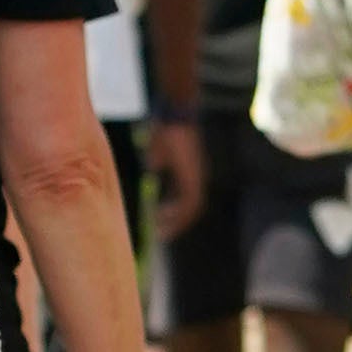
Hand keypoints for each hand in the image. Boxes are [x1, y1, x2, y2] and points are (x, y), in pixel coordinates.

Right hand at [140, 113, 206, 239]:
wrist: (175, 117)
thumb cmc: (167, 129)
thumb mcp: (160, 150)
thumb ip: (158, 160)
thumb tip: (154, 166)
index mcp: (190, 174)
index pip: (187, 201)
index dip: (177, 213)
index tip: (162, 221)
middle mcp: (196, 178)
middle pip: (192, 209)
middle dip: (177, 223)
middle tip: (162, 235)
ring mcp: (197, 177)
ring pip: (192, 208)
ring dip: (178, 221)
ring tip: (162, 231)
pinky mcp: (193, 175)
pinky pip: (190, 202)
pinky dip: (179, 212)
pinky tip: (163, 217)